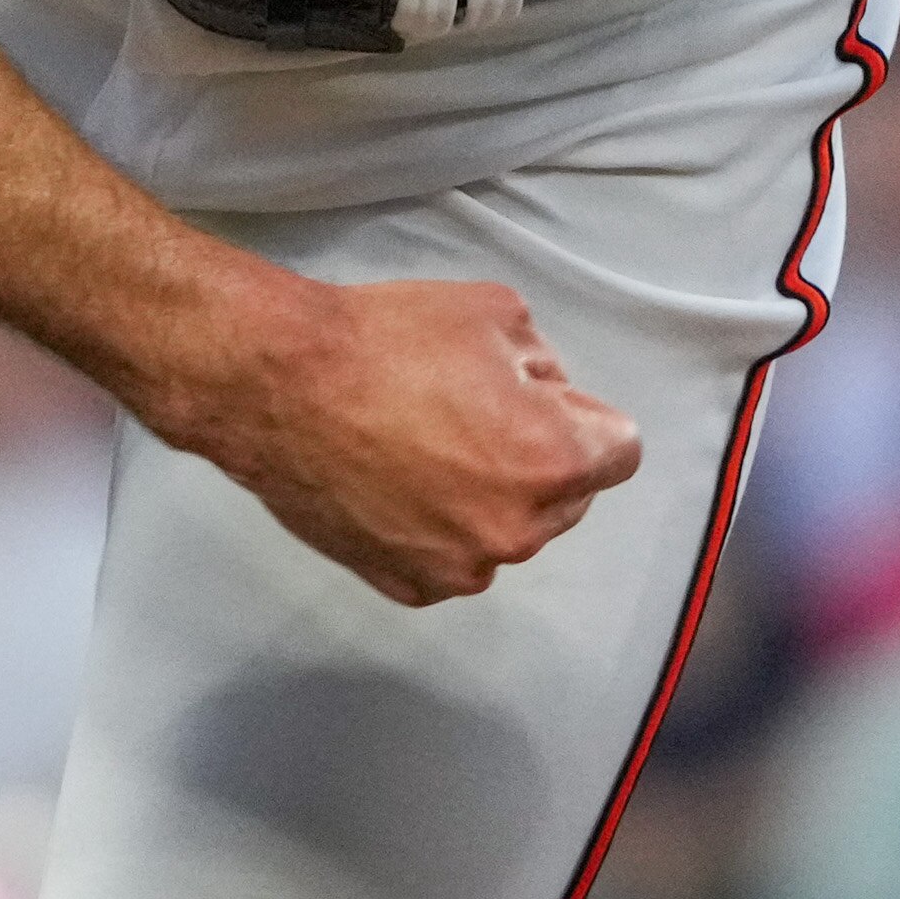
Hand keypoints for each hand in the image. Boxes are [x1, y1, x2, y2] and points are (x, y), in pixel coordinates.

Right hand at [168, 276, 642, 604]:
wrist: (279, 387)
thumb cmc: (387, 340)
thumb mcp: (495, 313)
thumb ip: (543, 360)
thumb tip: (544, 390)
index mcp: (553, 460)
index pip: (620, 451)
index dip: (584, 416)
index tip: (540, 398)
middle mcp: (517, 530)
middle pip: (568, 498)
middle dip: (541, 459)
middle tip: (475, 412)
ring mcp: (459, 568)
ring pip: (507, 532)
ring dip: (489, 499)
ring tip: (425, 446)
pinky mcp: (406, 585)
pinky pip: (449, 561)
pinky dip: (436, 530)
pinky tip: (396, 484)